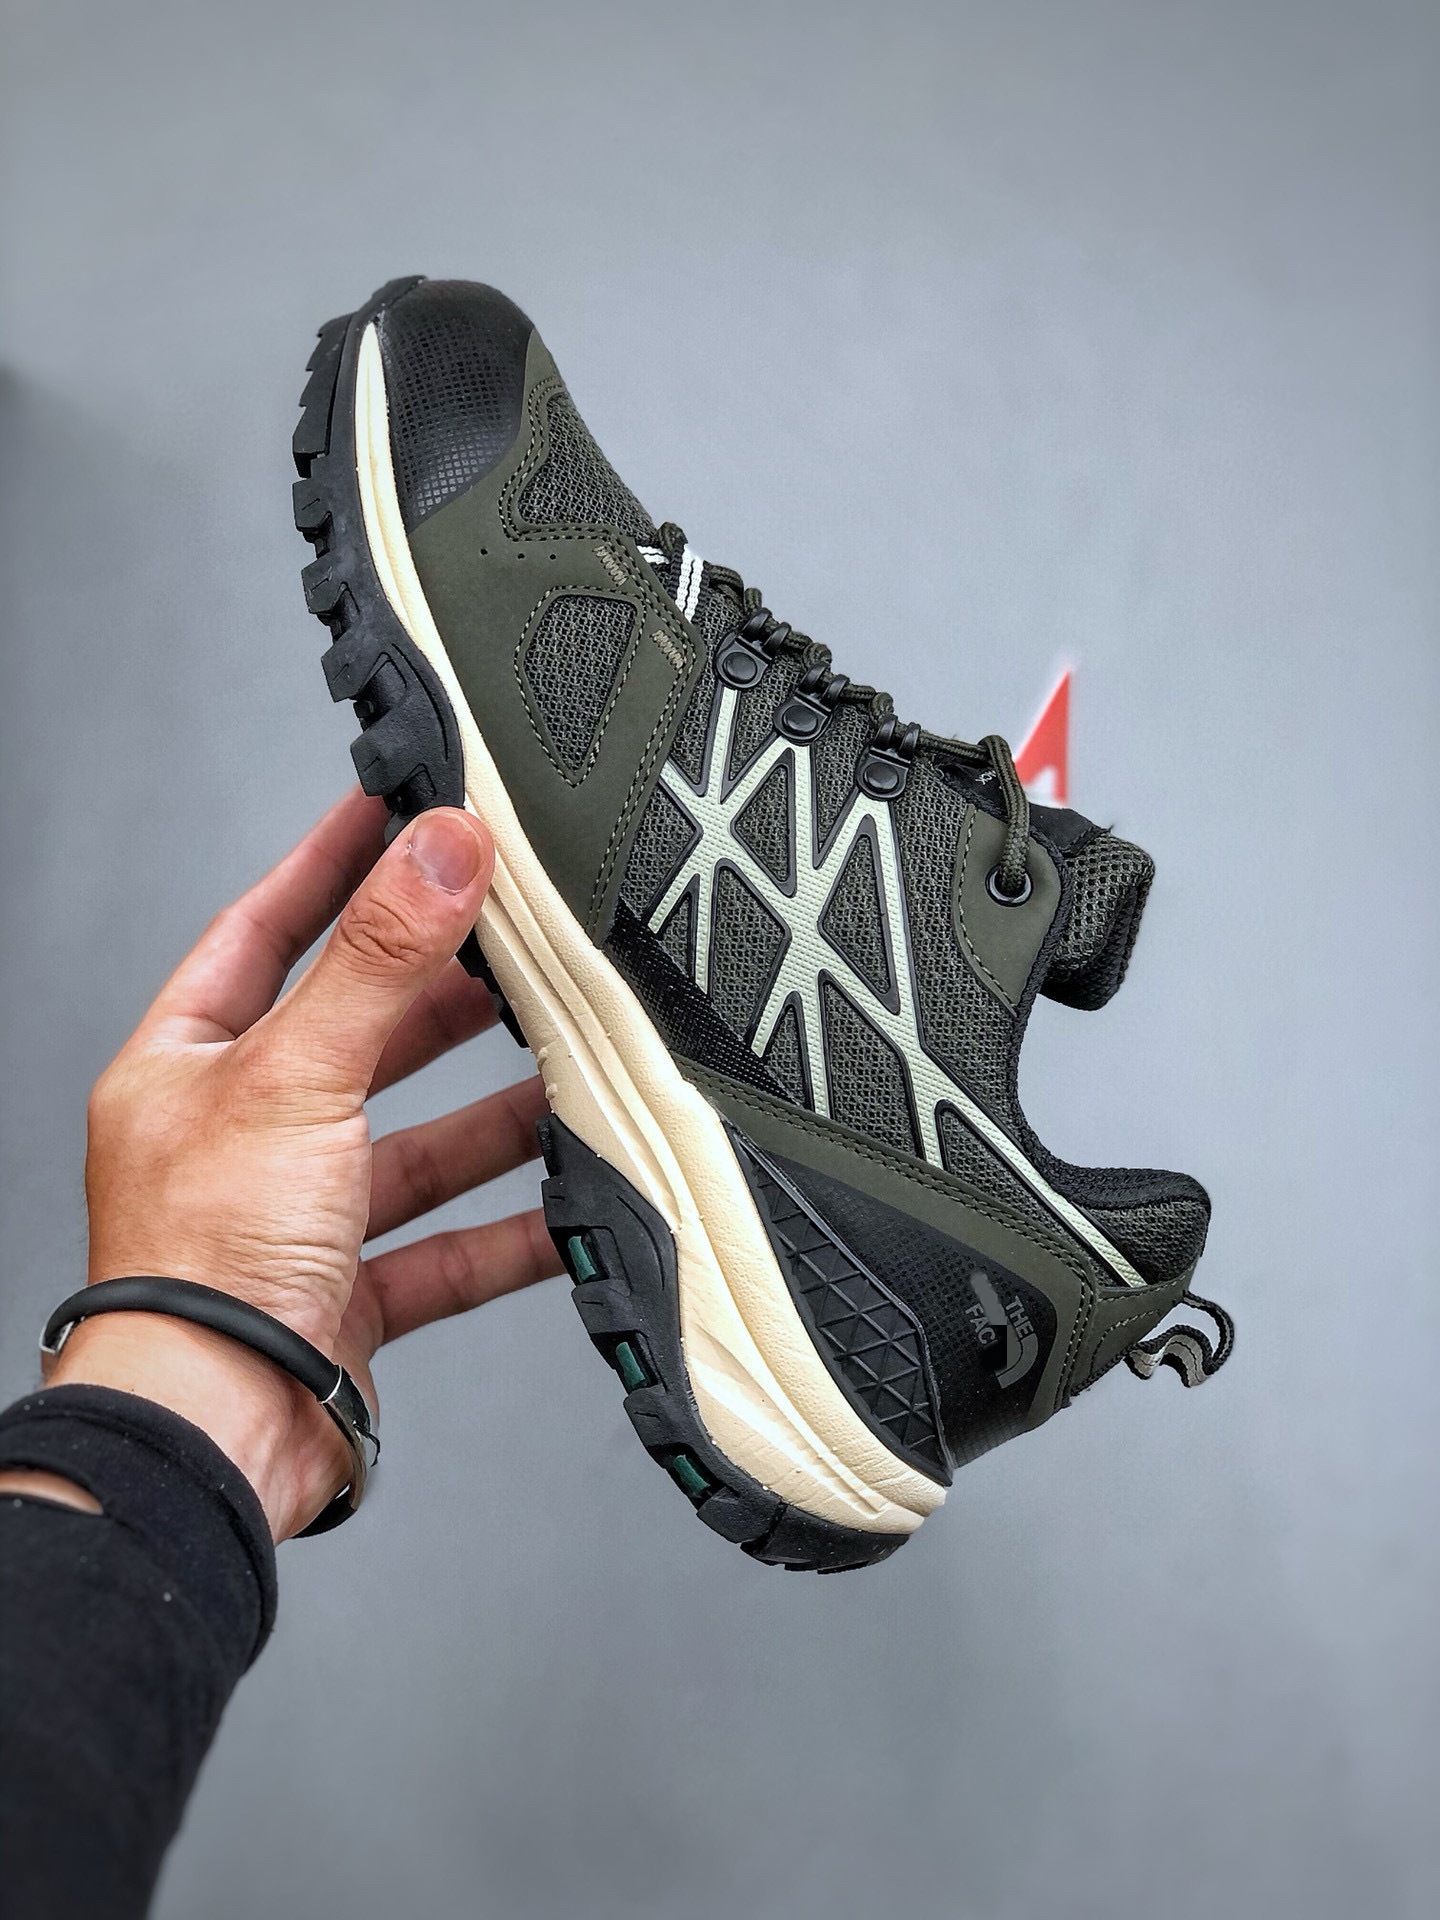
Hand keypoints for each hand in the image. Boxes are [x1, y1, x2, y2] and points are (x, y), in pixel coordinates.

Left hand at [16, 790, 560, 1538]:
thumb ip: (378, 959)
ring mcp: (297, 1218)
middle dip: (441, 996)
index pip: (265, 930)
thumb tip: (439, 846)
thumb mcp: (295, 1076)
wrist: (213, 1434)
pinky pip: (451, 1246)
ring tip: (570, 1064)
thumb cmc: (198, 1266)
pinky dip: (512, 1227)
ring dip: (492, 1115)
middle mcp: (240, 1137)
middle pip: (357, 1036)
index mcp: (189, 1066)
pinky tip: (569, 1201)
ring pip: (417, 1145)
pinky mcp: (349, 1293)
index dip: (331, 866)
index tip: (394, 809)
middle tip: (519, 941)